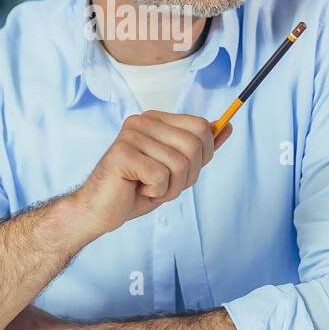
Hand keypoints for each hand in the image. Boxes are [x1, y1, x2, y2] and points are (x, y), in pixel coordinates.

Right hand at [70, 110, 231, 233]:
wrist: (100, 211)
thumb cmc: (137, 189)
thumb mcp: (176, 168)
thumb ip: (200, 147)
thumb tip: (227, 126)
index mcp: (156, 119)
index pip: (201, 127)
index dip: (202, 156)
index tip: (181, 171)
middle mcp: (143, 120)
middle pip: (194, 145)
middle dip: (187, 176)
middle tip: (163, 184)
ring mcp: (131, 135)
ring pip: (179, 164)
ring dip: (170, 187)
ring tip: (148, 187)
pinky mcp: (122, 153)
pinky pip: (161, 176)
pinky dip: (156, 192)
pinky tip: (138, 190)